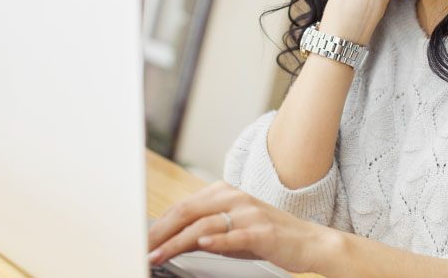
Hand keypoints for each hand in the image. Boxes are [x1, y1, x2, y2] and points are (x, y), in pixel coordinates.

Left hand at [148, 181, 332, 273]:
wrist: (308, 241)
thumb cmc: (266, 235)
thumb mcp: (231, 228)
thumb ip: (203, 229)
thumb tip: (169, 240)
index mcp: (224, 193)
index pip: (182, 207)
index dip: (158, 224)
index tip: (138, 240)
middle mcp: (234, 197)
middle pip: (188, 211)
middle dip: (160, 231)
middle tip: (140, 248)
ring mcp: (249, 213)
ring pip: (206, 224)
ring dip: (178, 241)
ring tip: (158, 255)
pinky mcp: (263, 231)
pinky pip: (237, 234)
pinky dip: (218, 239)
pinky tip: (202, 245)